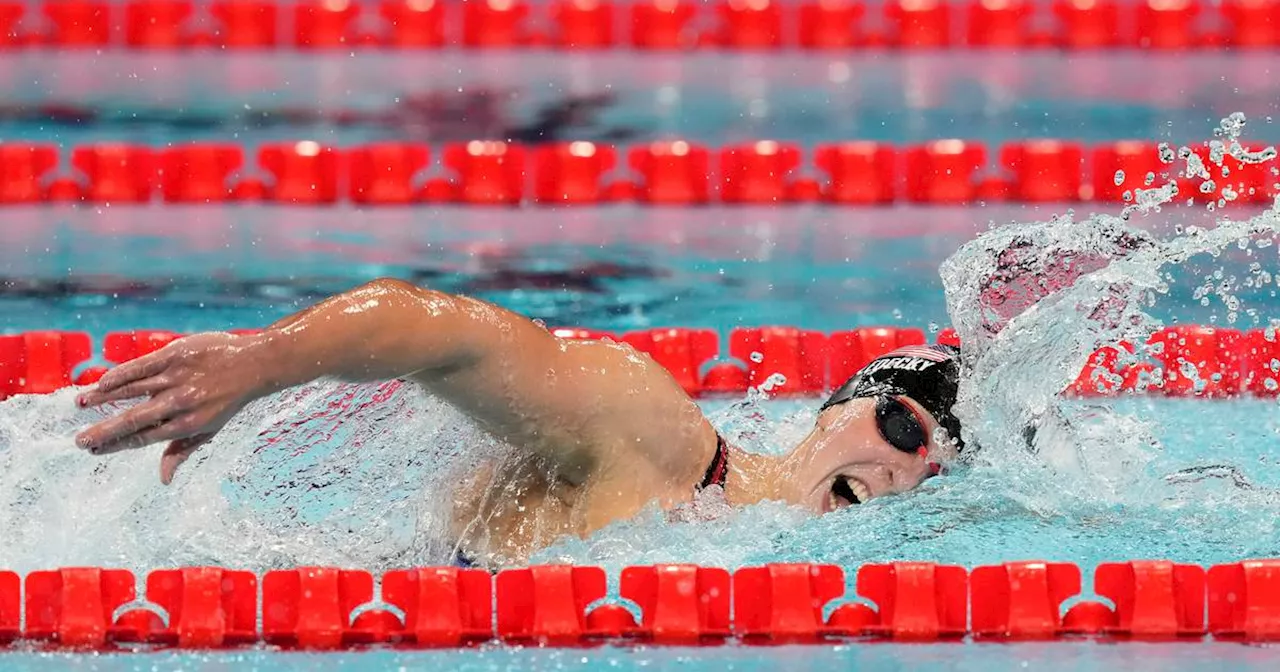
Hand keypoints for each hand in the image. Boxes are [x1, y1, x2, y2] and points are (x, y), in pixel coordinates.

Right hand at [74, 332, 273, 483]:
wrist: (254, 365)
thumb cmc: (227, 401)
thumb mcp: (210, 430)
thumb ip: (182, 451)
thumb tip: (163, 480)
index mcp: (188, 424)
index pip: (144, 438)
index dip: (117, 445)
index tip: (94, 450)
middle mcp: (181, 402)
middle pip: (135, 419)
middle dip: (104, 431)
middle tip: (79, 440)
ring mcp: (177, 377)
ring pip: (133, 389)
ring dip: (104, 397)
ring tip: (80, 404)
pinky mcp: (176, 354)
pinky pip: (142, 365)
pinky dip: (120, 374)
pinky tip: (102, 382)